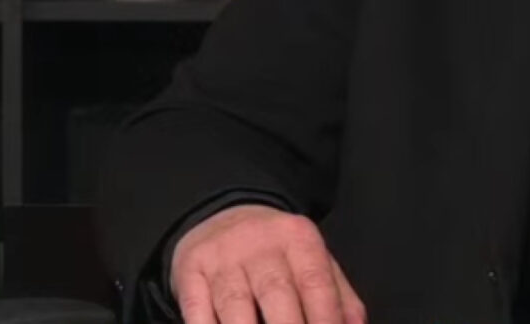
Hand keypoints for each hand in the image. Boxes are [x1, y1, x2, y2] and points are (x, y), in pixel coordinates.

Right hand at [171, 204, 365, 323]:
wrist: (223, 215)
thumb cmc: (277, 252)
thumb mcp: (313, 260)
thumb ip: (339, 296)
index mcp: (299, 239)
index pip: (316, 284)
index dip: (325, 319)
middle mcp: (261, 244)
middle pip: (276, 293)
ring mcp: (222, 257)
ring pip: (234, 305)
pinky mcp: (190, 270)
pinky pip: (196, 308)